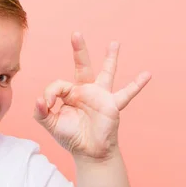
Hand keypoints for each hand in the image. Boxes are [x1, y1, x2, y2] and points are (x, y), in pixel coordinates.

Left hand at [33, 32, 150, 161]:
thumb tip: (38, 100)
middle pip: (82, 66)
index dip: (50, 93)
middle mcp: (85, 91)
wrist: (89, 153)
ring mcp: (100, 96)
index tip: (47, 104)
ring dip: (110, 58)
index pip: (58, 85)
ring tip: (114, 43)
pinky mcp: (112, 105)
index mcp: (69, 94)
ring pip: (106, 73)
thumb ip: (41, 112)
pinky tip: (147, 74)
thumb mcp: (51, 124)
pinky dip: (137, 85)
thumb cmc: (71, 137)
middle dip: (79, 50)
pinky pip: (127, 93)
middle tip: (75, 33)